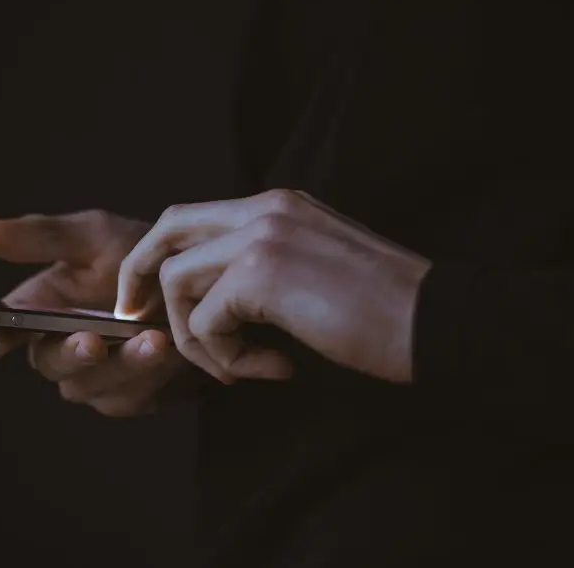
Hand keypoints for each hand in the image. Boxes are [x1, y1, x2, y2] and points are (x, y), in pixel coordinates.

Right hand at [0, 210, 203, 416]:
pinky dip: (151, 375)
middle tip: (93, 341)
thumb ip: (42, 237)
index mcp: (36, 310)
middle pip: (46, 365)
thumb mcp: (94, 236)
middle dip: (70, 354)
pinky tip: (172, 351)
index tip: (0, 334)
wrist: (201, 281)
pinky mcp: (130, 396)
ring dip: (122, 365)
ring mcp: (93, 378)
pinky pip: (130, 396)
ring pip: (90, 386)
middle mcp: (57, 349)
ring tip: (153, 339)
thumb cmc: (138, 254)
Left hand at [114, 189, 431, 383]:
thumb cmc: (386, 312)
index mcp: (279, 205)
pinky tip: (273, 369)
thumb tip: (211, 303)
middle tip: (137, 320)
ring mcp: (261, 235)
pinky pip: (206, 322)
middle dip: (140, 277)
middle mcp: (265, 209)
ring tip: (242, 366)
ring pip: (177, 282)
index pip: (192, 217)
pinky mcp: (261, 273)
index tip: (149, 299)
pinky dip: (227, 359)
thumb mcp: (315, 271)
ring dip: (197, 338)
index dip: (159, 257)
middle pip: (167, 231)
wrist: (436, 323)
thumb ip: (263, 270)